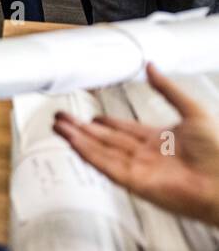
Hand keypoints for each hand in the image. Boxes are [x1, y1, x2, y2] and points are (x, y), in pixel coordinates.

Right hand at [53, 63, 218, 227]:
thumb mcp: (193, 110)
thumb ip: (168, 89)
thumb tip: (152, 67)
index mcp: (160, 141)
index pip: (124, 130)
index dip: (105, 123)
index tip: (90, 117)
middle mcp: (146, 156)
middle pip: (106, 140)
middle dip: (82, 129)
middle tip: (61, 119)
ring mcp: (138, 169)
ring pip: (100, 151)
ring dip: (78, 140)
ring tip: (58, 128)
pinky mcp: (134, 183)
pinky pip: (105, 166)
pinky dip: (87, 154)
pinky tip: (73, 144)